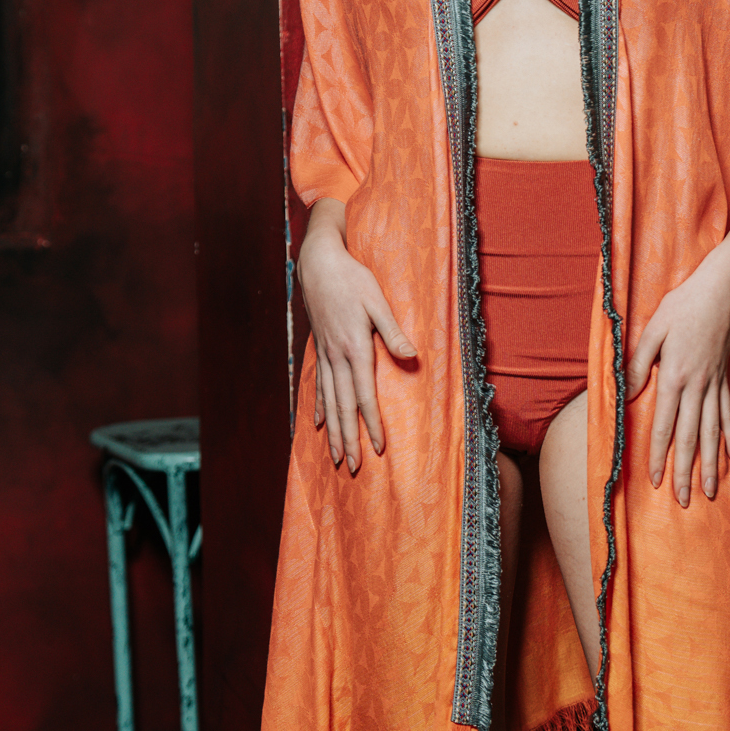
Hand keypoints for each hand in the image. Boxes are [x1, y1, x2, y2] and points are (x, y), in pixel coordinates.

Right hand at [297, 200, 415, 472]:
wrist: (318, 263)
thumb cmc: (353, 279)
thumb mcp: (378, 301)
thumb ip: (393, 332)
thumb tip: (412, 357)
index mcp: (355, 348)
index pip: (365, 396)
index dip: (371, 424)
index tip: (377, 449)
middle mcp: (337, 357)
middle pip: (343, 407)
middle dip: (348, 439)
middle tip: (351, 467)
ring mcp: (325, 355)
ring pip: (328, 402)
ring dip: (332, 431)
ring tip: (335, 457)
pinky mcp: (319, 349)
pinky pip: (318, 385)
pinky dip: (318, 407)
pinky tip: (317, 424)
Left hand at [625, 247, 729, 506]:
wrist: (720, 290)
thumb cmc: (682, 307)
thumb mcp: (652, 330)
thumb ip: (639, 364)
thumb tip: (627, 395)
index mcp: (675, 377)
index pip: (665, 425)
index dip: (659, 454)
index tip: (657, 481)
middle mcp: (697, 387)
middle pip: (691, 438)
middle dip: (687, 472)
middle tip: (686, 501)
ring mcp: (714, 386)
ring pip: (712, 434)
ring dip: (711, 466)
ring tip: (711, 493)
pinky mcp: (725, 380)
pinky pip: (728, 417)